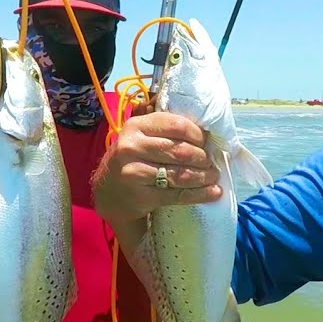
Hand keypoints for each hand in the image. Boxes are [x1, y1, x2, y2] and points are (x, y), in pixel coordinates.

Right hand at [92, 112, 222, 224]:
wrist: (109, 191)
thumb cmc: (133, 158)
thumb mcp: (141, 136)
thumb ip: (165, 129)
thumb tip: (206, 132)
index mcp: (136, 125)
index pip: (177, 125)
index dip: (198, 134)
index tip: (208, 142)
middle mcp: (132, 146)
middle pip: (180, 150)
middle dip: (203, 157)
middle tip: (212, 162)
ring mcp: (134, 172)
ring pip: (180, 174)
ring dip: (204, 176)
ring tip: (214, 176)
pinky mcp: (140, 196)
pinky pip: (177, 194)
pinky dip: (199, 194)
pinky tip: (212, 192)